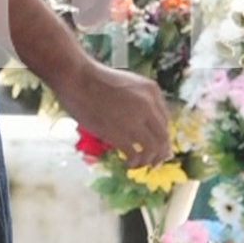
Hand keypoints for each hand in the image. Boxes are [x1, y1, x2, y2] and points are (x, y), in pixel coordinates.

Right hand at [54, 60, 170, 169]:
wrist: (78, 78)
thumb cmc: (96, 80)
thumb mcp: (128, 84)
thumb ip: (139, 100)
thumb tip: (143, 123)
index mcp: (152, 91)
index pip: (165, 121)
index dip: (161, 137)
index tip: (155, 147)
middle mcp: (148, 105)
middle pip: (163, 136)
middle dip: (160, 153)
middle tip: (152, 163)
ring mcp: (135, 120)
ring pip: (154, 148)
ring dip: (148, 160)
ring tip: (138, 164)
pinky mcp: (119, 133)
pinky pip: (135, 154)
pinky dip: (133, 162)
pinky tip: (127, 163)